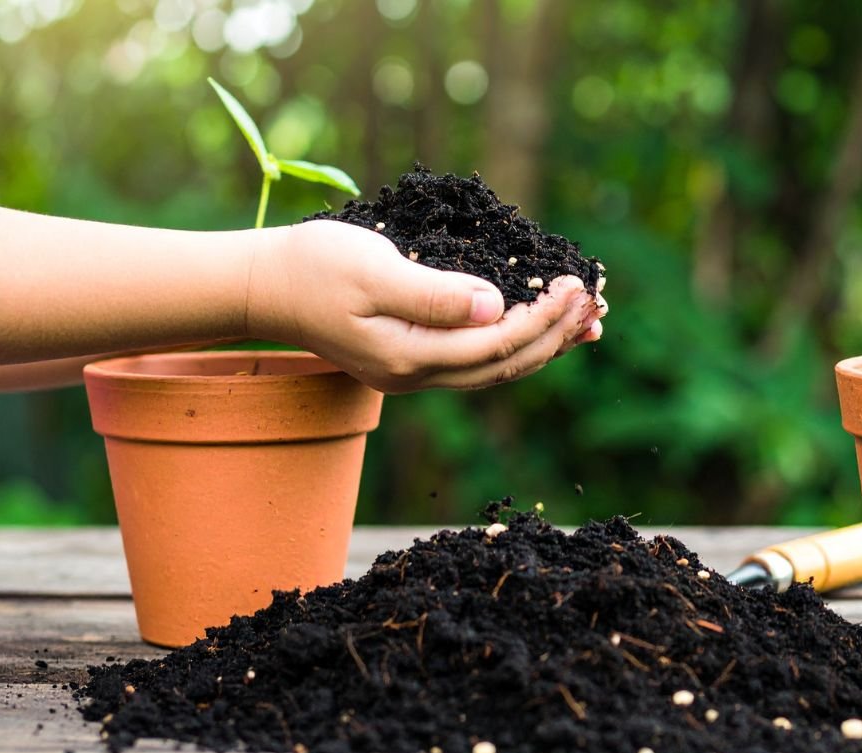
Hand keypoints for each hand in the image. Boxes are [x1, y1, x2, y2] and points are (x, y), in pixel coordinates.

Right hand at [248, 220, 604, 392]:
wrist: (265, 287)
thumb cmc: (313, 267)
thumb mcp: (373, 270)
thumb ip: (435, 293)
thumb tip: (496, 306)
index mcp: (410, 357)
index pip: (498, 343)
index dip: (545, 316)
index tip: (577, 283)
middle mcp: (417, 376)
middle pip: (506, 364)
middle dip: (557, 334)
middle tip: (596, 301)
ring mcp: (414, 374)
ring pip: (497, 368)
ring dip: (545, 345)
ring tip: (587, 322)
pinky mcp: (413, 359)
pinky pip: (479, 359)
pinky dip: (517, 343)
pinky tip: (540, 326)